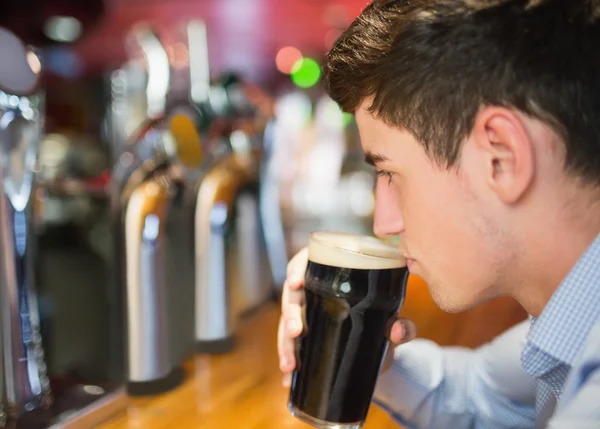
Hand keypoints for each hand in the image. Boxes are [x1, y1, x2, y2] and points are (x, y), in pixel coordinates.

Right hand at [277, 248, 417, 386]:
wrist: (381, 351)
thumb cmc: (384, 322)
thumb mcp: (393, 322)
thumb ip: (402, 326)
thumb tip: (396, 330)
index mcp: (331, 275)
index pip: (307, 261)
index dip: (296, 268)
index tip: (296, 283)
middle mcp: (314, 293)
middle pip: (292, 296)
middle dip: (291, 314)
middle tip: (296, 331)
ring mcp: (306, 316)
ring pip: (286, 324)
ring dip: (285, 344)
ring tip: (290, 365)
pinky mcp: (304, 339)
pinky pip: (290, 347)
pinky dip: (288, 362)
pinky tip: (287, 379)